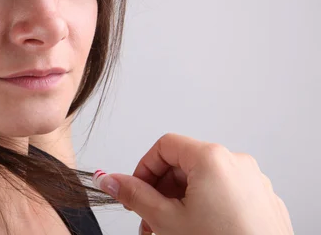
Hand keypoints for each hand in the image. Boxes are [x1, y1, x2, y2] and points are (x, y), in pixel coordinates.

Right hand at [93, 133, 293, 234]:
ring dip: (179, 202)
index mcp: (212, 158)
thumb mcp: (166, 219)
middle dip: (160, 191)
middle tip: (147, 217)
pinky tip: (195, 232)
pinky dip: (205, 207)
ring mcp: (253, 182)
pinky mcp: (262, 201)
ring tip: (169, 230)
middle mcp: (236, 163)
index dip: (143, 168)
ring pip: (204, 182)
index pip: (164, 146)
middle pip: (183, 164)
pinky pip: (224, 193)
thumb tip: (110, 180)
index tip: (133, 190)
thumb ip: (134, 194)